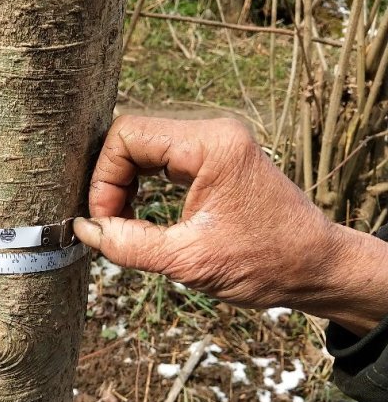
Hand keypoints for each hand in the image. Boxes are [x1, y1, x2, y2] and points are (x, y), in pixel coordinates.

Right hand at [73, 115, 387, 334]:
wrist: (317, 268)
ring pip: (144, 146)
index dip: (105, 179)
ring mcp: (216, 143)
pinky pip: (163, 157)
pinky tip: (140, 214)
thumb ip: (129, 244)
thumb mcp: (188, 261)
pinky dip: (143, 184)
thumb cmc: (265, 264)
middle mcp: (213, 133)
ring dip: (125, 184)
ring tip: (124, 223)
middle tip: (111, 225)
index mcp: (210, 146)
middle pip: (132, 137)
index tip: (107, 222)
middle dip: (111, 182)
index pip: (128, 135)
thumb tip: (84, 230)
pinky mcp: (217, 157)